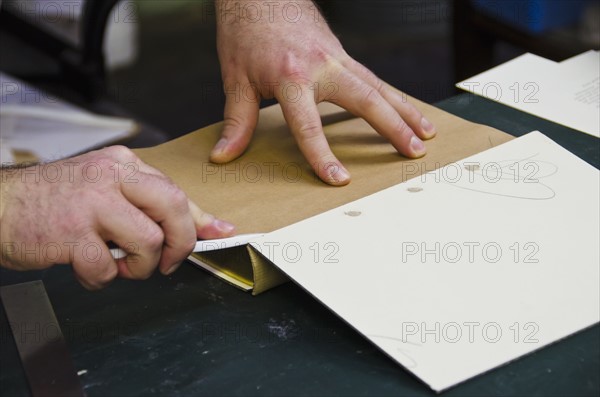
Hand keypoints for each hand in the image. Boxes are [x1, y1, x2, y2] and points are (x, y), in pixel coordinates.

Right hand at [0, 146, 234, 289]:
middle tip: (168, 262)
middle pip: (173, 207)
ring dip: (140, 266)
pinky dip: (102, 278)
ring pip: (149, 241)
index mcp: (122, 164)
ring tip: (118, 264)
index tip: (220, 233)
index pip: (175, 191)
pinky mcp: (72, 232)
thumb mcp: (105, 189)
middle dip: (180, 243)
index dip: (201, 218)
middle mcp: (111, 177)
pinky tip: (87, 269)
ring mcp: (91, 202)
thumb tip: (201, 225)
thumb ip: (147, 204)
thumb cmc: (54, 202)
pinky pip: (108, 267)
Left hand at [211, 0, 435, 185]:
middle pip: (366, 99)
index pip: (309, 125)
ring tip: (426, 133)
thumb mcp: (234, 77)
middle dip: (393, 128)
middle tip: (413, 152)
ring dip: (405, 110)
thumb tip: (224, 155)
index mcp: (291, 75)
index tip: (339, 180)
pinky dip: (393, 95)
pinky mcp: (341, 55)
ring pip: (380, 86)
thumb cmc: (246, 31)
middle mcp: (322, 66)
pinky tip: (404, 109)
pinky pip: (373, 78)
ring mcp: (337, 58)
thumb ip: (236, 120)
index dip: (322, 155)